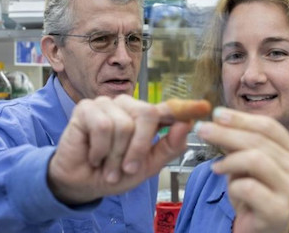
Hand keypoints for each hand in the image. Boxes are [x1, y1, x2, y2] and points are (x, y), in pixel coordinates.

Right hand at [48, 95, 204, 204]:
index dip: (185, 107)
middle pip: (147, 115)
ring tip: (107, 165)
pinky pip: (103, 127)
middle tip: (127, 169)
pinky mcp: (86, 109)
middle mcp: (127, 106)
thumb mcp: (148, 166)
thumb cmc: (115, 173)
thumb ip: (168, 147)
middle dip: (139, 148)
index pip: (169, 109)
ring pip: (124, 125)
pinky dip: (100, 150)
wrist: (83, 184)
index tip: (205, 107)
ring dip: (115, 155)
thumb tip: (187, 125)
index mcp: (145, 118)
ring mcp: (106, 104)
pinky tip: (94, 156)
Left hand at [194, 107, 288, 232]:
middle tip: (203, 130)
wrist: (261, 230)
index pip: (269, 127)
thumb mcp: (246, 164)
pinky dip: (233, 186)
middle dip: (226, 133)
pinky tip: (230, 188)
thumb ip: (239, 144)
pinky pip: (249, 187)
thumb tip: (219, 120)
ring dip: (229, 161)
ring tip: (216, 167)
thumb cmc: (254, 196)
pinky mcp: (279, 210)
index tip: (217, 114)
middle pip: (259, 141)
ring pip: (256, 159)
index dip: (241, 118)